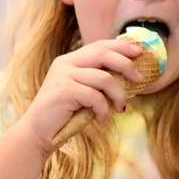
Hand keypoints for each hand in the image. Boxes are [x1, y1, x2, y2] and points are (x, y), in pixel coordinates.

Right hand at [19, 38, 143, 155]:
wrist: (39, 133)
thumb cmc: (65, 115)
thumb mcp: (84, 93)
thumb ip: (98, 81)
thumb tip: (130, 76)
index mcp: (70, 60)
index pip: (98, 45)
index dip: (120, 46)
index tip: (139, 52)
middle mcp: (65, 63)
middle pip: (102, 54)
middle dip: (125, 64)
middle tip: (139, 78)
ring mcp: (63, 76)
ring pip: (103, 78)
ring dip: (118, 94)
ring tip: (120, 108)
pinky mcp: (63, 91)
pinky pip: (95, 97)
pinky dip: (104, 110)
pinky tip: (101, 119)